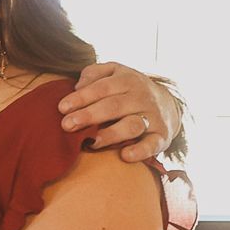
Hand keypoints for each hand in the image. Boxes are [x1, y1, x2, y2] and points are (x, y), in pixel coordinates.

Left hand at [58, 63, 180, 162]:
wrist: (167, 105)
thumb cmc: (127, 91)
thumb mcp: (114, 73)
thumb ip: (94, 73)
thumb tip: (78, 86)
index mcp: (127, 80)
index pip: (102, 87)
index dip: (82, 97)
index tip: (62, 108)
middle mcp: (141, 98)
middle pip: (114, 106)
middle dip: (89, 115)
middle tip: (67, 125)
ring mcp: (152, 117)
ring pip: (132, 125)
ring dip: (111, 134)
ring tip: (91, 142)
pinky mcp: (161, 136)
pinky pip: (152, 144)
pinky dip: (140, 151)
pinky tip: (125, 155)